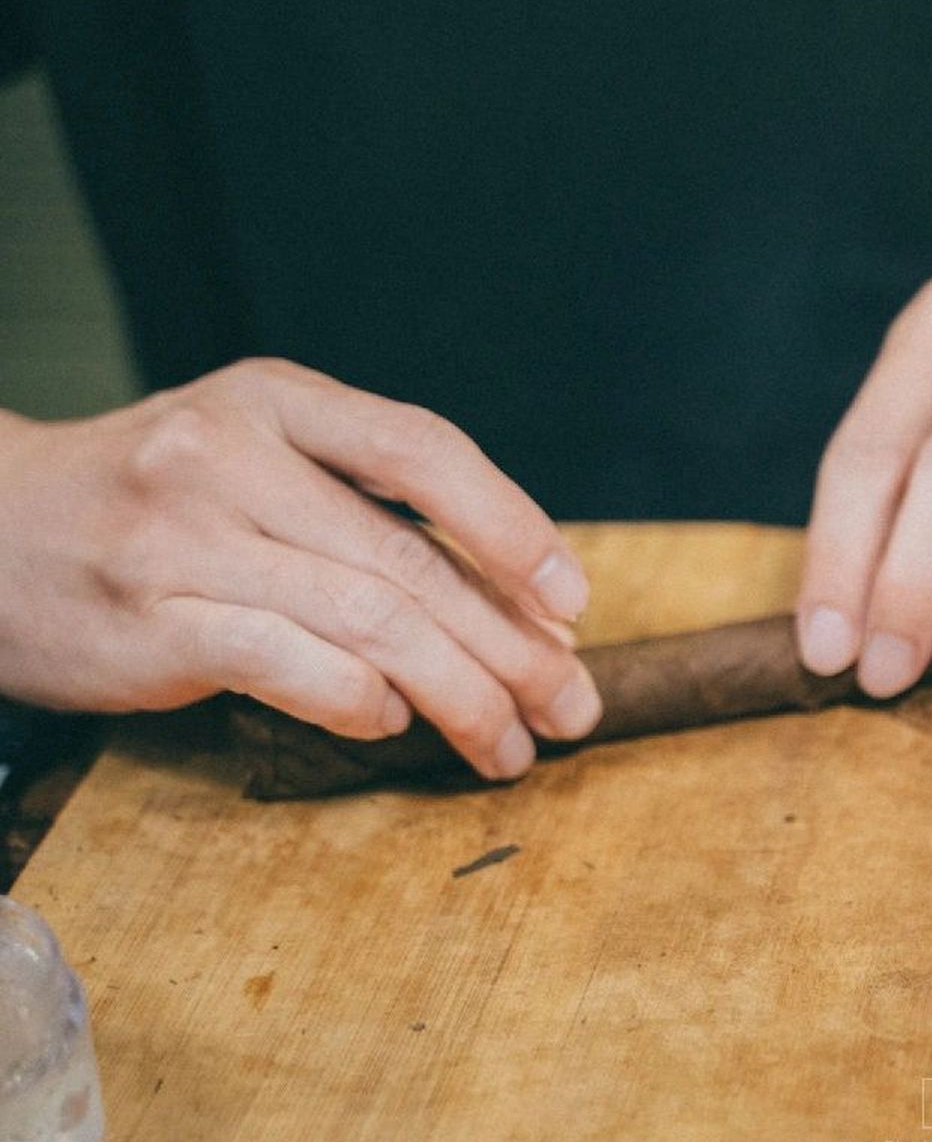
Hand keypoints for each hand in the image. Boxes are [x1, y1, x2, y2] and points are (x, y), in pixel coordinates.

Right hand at [0, 358, 600, 778]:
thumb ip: (366, 511)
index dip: (513, 527)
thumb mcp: (255, 460)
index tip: (574, 603)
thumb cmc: (152, 506)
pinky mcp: (147, 622)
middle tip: (569, 703)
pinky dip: (354, 697)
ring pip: (365, 618)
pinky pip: (282, 663)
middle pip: (408, 558)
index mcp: (274, 399)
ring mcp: (183, 538)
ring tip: (509, 742)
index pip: (422, 450)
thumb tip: (518, 604)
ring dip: (459, 693)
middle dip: (511, 644)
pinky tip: (394, 724)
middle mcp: (228, 455)